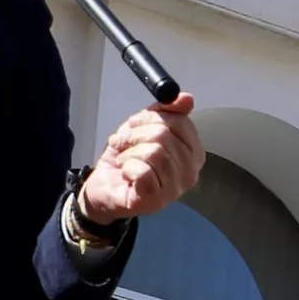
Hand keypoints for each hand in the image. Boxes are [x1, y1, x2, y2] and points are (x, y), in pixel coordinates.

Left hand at [76, 92, 201, 227]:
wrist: (105, 188)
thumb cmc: (127, 160)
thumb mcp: (143, 128)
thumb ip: (165, 111)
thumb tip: (186, 98)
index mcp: (193, 152)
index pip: (180, 122)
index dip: (152, 117)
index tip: (135, 123)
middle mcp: (189, 172)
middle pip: (164, 135)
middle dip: (136, 134)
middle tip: (124, 142)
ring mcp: (174, 189)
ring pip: (153, 153)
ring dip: (130, 152)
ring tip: (124, 159)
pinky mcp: (155, 201)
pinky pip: (143, 172)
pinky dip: (127, 167)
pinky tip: (126, 173)